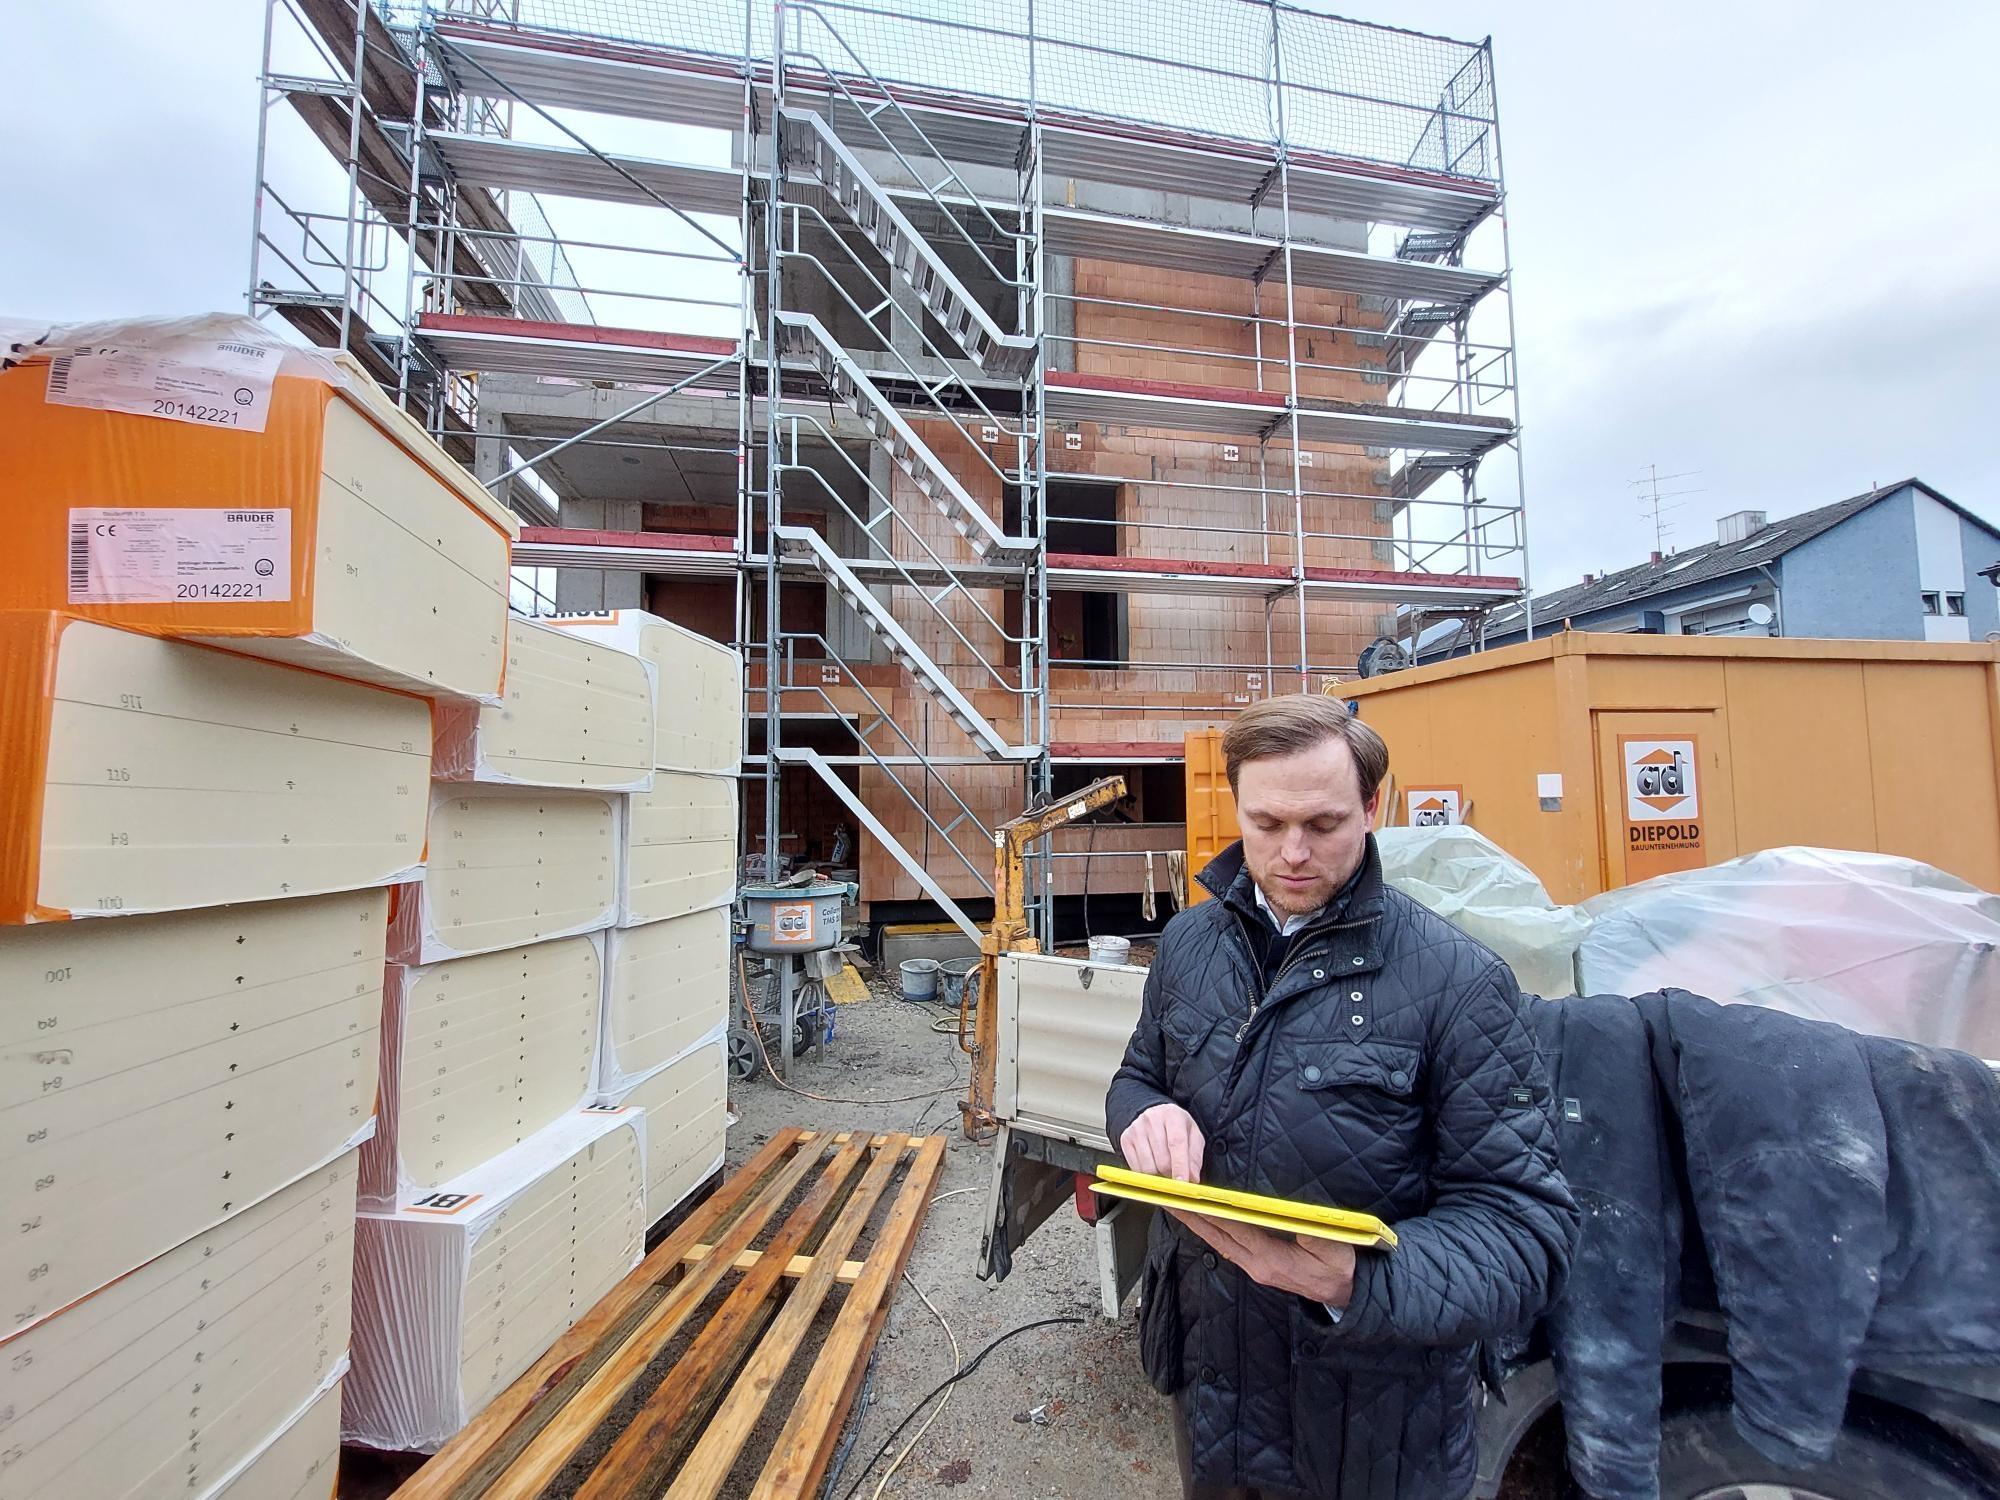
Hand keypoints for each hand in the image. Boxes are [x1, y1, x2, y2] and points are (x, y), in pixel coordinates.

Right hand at [1119, 1102, 1205, 1182]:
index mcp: (1172, 1115)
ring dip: (1158, 1175)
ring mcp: (1136, 1129)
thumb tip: (1192, 1178)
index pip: (1176, 1143)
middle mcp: (1151, 1119)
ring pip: (1148, 1168)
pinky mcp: (1126, 1140)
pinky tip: (1152, 1164)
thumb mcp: (1193, 1135)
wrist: (1155, 1114)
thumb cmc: (1176, 1126)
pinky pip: (1136, 1169)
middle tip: (1176, 1173)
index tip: (1183, 1183)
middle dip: (1171, 1174)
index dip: (1180, 1166)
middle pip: (1162, 1160)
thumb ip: (1195, 1156)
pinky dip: (1146, 1174)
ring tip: (1163, 1167)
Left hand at [1170, 1209, 1356, 1309]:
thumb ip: (1315, 1234)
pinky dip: (1211, 1230)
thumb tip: (1296, 1217)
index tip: (1192, 1196)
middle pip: (1217, 1236)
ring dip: (1196, 1223)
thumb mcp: (1335, 1250)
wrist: (1345, 1294)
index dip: (1213, 1212)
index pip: (1235, 1230)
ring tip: (1175, 1204)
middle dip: (1192, 1216)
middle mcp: (1257, 1265)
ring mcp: (1255, 1268)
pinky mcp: (1258, 1267)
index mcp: (1271, 1260)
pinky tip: (1200, 1220)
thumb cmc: (1341, 1268)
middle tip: (1166, 1196)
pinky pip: (1227, 1245)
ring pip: (1218, 1241)